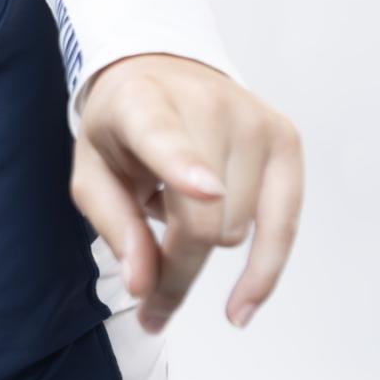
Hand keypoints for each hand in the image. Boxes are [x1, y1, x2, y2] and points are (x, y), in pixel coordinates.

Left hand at [70, 53, 303, 334]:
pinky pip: (285, 226)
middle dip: (174, 270)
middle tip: (150, 302)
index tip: (206, 191)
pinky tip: (241, 306)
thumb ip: (114, 226)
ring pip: (236, 231)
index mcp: (142, 105)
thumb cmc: (123, 128)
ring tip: (178, 207)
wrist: (161, 73)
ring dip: (202, 244)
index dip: (185, 167)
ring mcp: (254, 120)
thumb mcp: (92, 170)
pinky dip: (263, 272)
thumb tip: (144, 286)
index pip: (164, 139)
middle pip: (203, 219)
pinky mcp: (287, 139)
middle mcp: (207, 105)